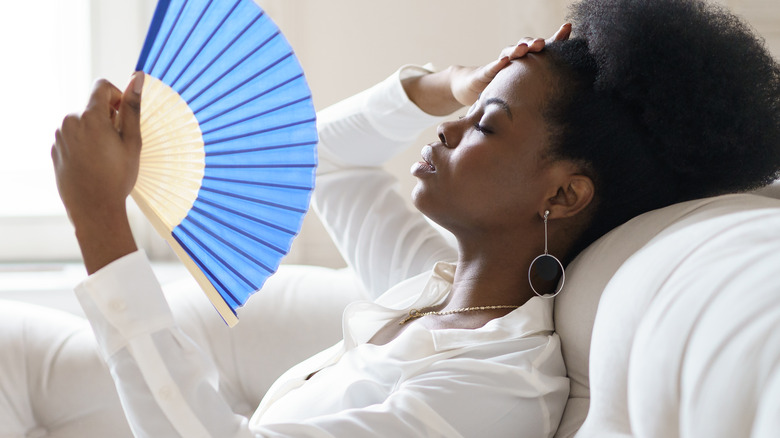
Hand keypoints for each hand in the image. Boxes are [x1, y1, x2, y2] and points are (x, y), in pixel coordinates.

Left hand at [51, 73, 143, 272]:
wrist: (94, 209)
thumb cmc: (118, 177)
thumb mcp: (132, 141)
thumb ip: (133, 107)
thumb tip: (138, 77)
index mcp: (90, 116)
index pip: (102, 86)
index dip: (117, 97)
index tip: (124, 118)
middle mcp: (70, 121)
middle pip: (93, 106)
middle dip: (108, 118)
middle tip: (119, 144)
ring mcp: (60, 136)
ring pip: (83, 122)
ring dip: (96, 131)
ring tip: (106, 157)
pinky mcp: (55, 150)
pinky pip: (73, 138)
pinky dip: (85, 144)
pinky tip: (94, 164)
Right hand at [450, 23, 572, 106]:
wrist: (473, 88)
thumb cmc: (503, 86)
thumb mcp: (525, 86)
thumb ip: (542, 82)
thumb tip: (572, 89)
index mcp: (527, 61)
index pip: (542, 47)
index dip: (555, 38)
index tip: (567, 27)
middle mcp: (514, 59)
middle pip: (526, 46)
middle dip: (535, 43)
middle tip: (542, 43)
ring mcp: (500, 64)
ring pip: (509, 53)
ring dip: (517, 49)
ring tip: (524, 48)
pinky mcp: (485, 74)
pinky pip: (492, 68)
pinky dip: (498, 64)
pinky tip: (504, 62)